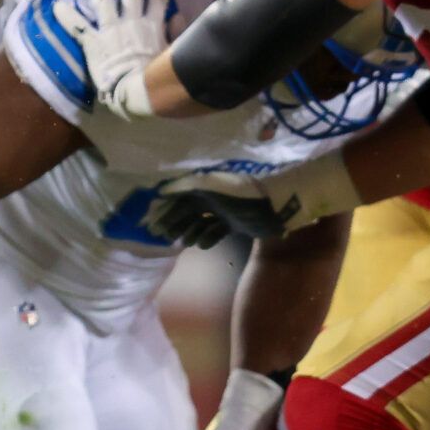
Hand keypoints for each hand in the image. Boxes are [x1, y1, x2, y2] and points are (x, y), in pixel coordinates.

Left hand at [51, 0, 170, 121]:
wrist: (140, 93)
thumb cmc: (159, 78)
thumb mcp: (174, 54)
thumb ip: (176, 33)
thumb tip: (178, 16)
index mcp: (153, 25)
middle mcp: (132, 22)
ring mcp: (111, 31)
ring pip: (103, 0)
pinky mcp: (94, 42)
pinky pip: (78, 26)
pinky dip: (66, 16)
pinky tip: (57, 6)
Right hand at [146, 172, 304, 248]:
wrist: (277, 207)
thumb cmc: (243, 196)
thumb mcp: (213, 186)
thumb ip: (186, 185)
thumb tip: (161, 190)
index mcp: (206, 187)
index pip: (179, 198)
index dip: (165, 210)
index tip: (152, 224)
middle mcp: (213, 198)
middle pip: (187, 212)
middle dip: (174, 223)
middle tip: (163, 237)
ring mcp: (224, 211)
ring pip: (199, 223)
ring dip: (189, 232)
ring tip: (183, 243)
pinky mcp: (235, 224)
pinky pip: (215, 232)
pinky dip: (207, 238)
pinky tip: (202, 244)